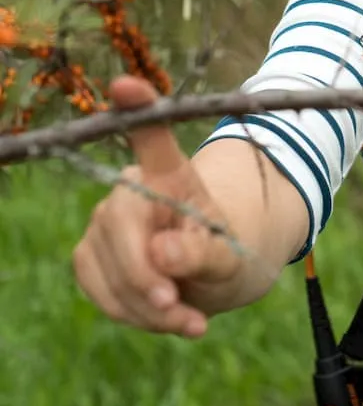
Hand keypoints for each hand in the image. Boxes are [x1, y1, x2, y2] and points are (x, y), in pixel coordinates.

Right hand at [72, 75, 239, 336]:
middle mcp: (131, 187)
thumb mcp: (231, 256)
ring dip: (148, 307)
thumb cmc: (227, 253)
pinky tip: (169, 319)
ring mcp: (105, 220)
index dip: (140, 110)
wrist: (213, 277)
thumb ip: (202, 254)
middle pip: (119, 226)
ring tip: (191, 319)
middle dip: (146, 278)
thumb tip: (161, 254)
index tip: (127, 86)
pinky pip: (99, 291)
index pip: (154, 137)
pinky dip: (133, 315)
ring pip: (108, 269)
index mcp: (175, 174)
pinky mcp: (89, 254)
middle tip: (179, 309)